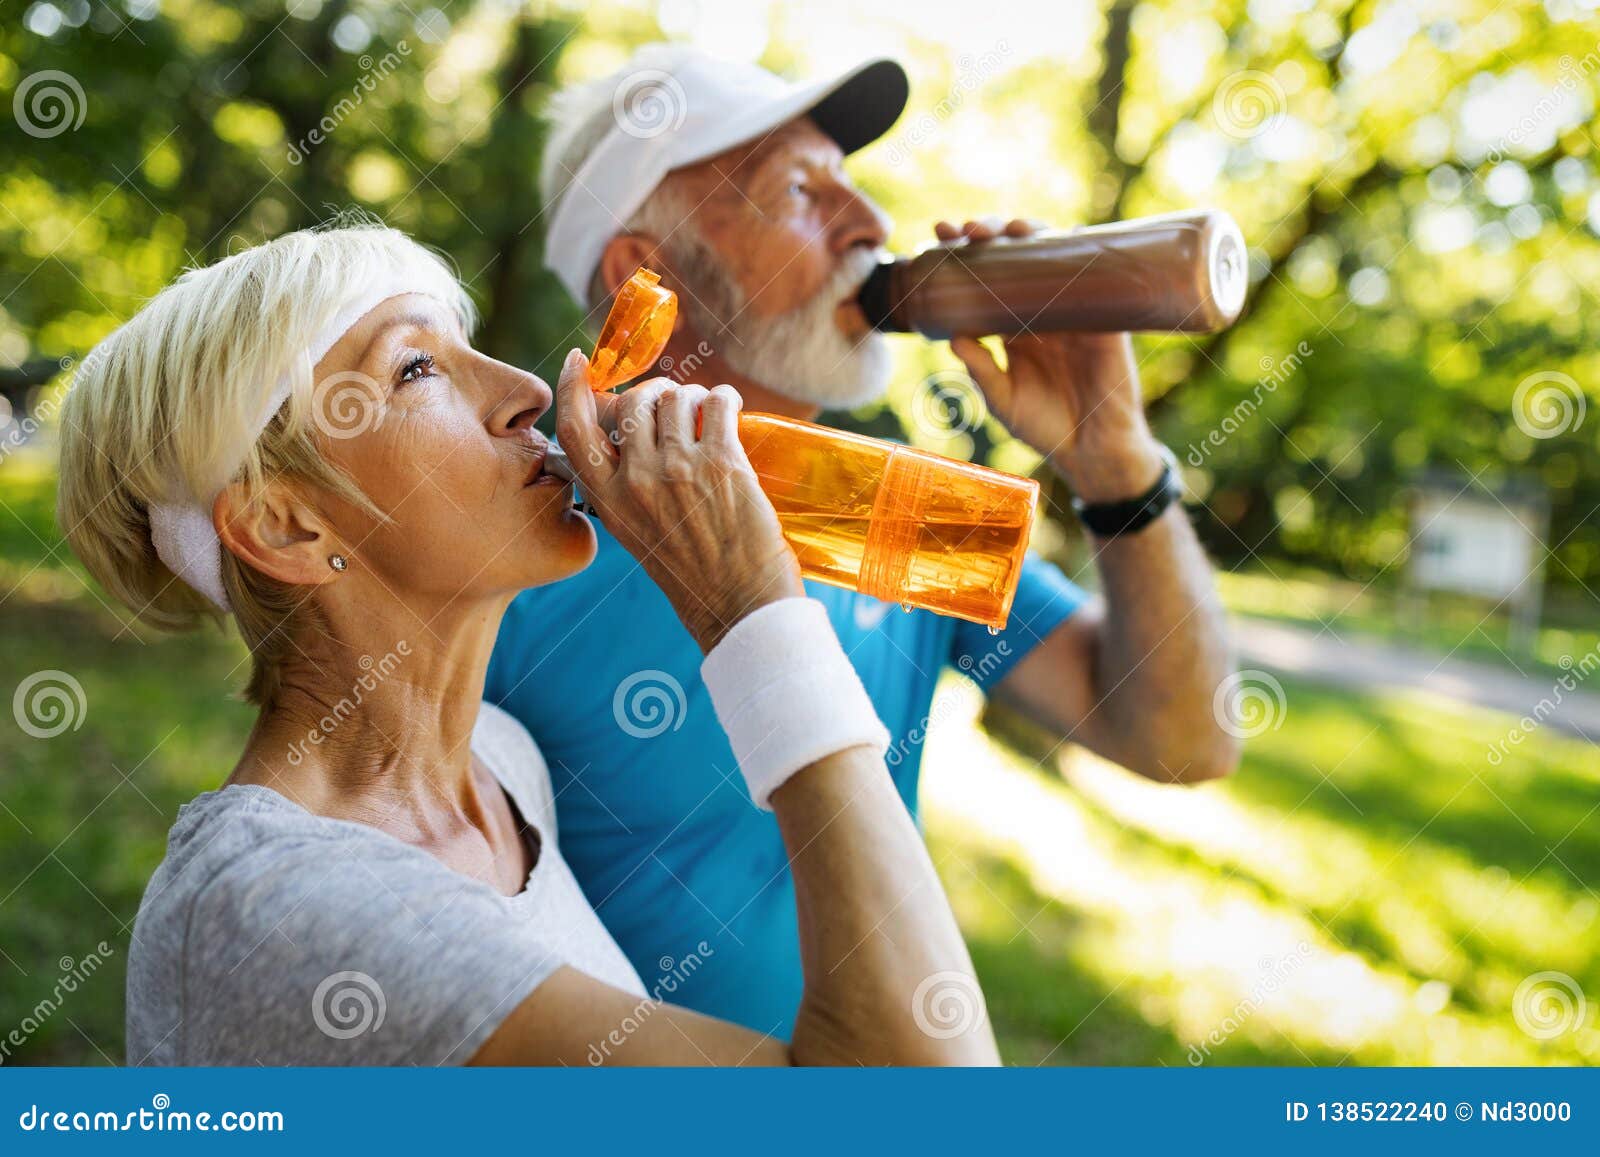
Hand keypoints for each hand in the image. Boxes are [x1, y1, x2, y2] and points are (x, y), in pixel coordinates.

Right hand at [555, 349, 802, 652]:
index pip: (575, 430)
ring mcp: (678, 469)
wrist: (739, 606)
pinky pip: (717, 402)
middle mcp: (636, 481)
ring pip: (677, 397)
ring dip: (695, 397)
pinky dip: (724, 398)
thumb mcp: (638, 532)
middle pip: (633, 401)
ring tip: (709, 418)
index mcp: (609, 500)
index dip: (573, 388)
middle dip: (656, 393)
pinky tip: (729, 410)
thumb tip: (633, 432)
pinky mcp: (722, 463)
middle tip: (677, 405)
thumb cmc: (694, 573)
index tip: (580, 361)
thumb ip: (626, 486)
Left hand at [937, 217, 1165, 502]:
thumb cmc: (1044, 426)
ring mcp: (1072, 310)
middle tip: (966, 230)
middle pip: (1014, 258)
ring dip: (1030, 233)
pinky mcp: (1103, 318)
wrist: (1091, 449)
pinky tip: (1062, 235)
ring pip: (1051, 257)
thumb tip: (952, 336)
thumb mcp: (1001, 399)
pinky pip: (1094, 276)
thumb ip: (980, 368)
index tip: (938, 237)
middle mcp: (1041, 311)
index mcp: (1012, 326)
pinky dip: (1079, 252)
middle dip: (990, 235)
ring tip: (1007, 229)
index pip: (985, 280)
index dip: (963, 255)